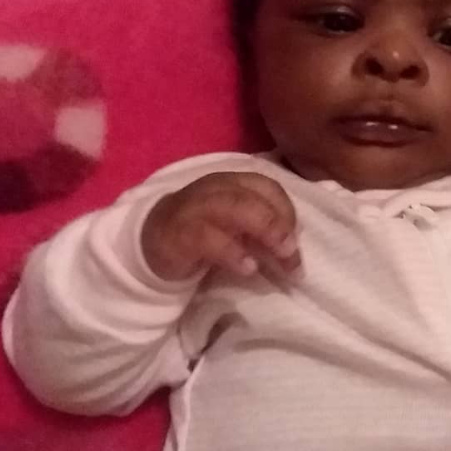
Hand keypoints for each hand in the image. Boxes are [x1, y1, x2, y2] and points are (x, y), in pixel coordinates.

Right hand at [141, 172, 300, 281]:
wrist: (153, 243)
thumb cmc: (207, 233)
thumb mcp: (239, 227)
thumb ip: (265, 230)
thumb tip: (295, 248)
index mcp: (234, 183)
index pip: (268, 188)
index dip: (288, 212)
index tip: (297, 242)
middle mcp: (216, 189)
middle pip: (254, 197)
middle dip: (279, 224)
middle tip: (293, 254)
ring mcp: (195, 208)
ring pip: (233, 208)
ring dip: (264, 231)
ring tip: (281, 257)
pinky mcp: (179, 233)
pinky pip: (207, 238)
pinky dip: (232, 252)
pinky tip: (248, 268)